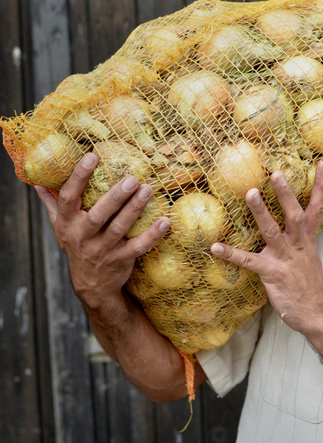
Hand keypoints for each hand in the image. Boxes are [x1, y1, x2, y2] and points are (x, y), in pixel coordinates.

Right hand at [36, 152, 169, 308]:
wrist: (90, 284)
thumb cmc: (77, 246)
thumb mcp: (60, 226)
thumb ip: (52, 203)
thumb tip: (37, 181)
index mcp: (67, 223)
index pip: (68, 197)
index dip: (78, 177)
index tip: (92, 156)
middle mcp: (82, 236)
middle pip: (98, 214)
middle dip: (115, 196)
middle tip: (131, 178)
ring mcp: (102, 250)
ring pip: (119, 228)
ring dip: (135, 209)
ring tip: (148, 190)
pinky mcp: (121, 260)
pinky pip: (138, 247)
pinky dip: (153, 235)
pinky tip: (165, 221)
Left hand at [211, 161, 322, 334]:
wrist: (316, 314)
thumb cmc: (308, 287)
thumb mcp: (309, 258)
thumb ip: (298, 240)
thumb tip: (289, 225)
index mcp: (308, 240)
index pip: (317, 209)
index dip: (320, 186)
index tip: (321, 163)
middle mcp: (298, 246)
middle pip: (294, 215)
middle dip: (286, 194)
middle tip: (276, 173)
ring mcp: (285, 260)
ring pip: (273, 232)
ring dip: (261, 212)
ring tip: (249, 193)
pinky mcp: (272, 274)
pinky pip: (250, 262)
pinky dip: (232, 254)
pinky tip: (215, 247)